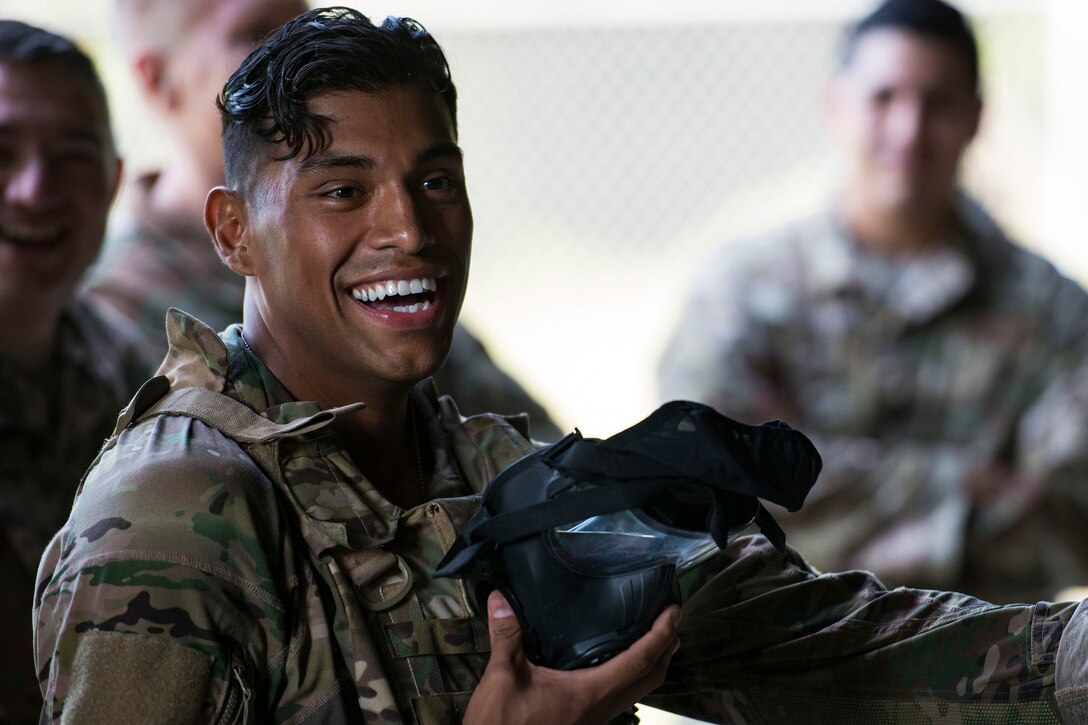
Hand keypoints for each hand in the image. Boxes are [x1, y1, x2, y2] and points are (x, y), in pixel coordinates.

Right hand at [463, 591, 681, 724]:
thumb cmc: (502, 723)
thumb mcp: (502, 676)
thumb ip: (506, 635)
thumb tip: (500, 598)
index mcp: (591, 692)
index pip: (639, 660)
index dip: (661, 634)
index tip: (673, 611)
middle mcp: (602, 707)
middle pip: (650, 677)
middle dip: (666, 646)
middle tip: (671, 618)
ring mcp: (597, 717)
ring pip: (638, 689)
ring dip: (652, 663)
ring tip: (653, 636)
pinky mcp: (587, 720)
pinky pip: (622, 696)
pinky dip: (632, 674)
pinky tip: (616, 661)